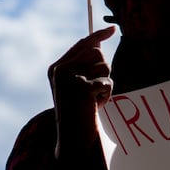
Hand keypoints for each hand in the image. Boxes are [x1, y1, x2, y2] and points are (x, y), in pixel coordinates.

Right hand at [49, 25, 116, 157]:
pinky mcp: (83, 88)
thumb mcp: (74, 87)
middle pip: (97, 53)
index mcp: (56, 68)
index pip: (82, 44)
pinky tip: (95, 106)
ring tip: (93, 100)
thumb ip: (83, 66)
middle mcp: (60, 70)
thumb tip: (99, 44)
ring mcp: (70, 78)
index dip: (99, 35)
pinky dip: (106, 95)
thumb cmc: (77, 113)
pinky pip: (107, 82)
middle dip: (103, 70)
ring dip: (105, 84)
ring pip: (104, 67)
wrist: (72, 140)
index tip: (113, 29)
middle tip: (94, 90)